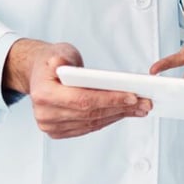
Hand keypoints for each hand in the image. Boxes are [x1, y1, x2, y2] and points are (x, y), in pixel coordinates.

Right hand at [3, 38, 151, 139]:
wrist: (39, 74)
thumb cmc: (51, 61)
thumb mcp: (57, 51)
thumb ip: (62, 57)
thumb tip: (61, 64)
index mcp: (43, 94)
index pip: (82, 100)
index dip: (109, 99)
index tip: (132, 96)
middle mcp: (45, 114)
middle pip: (90, 114)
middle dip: (120, 108)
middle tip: (144, 102)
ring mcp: (51, 126)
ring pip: (91, 123)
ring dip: (118, 116)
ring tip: (139, 108)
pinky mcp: (59, 131)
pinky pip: (88, 127)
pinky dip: (107, 120)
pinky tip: (123, 113)